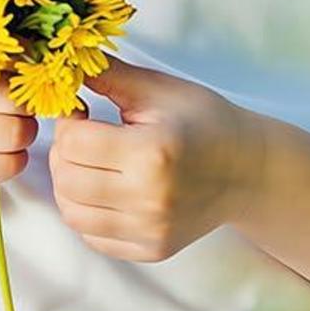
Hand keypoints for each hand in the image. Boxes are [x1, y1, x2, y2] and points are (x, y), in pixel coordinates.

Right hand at [0, 71, 38, 211]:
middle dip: (25, 114)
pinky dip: (12, 165)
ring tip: (5, 141)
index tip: (23, 84)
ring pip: (14, 134)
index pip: (7, 60)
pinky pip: (7, 164)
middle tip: (14, 119)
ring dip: (21, 142)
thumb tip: (44, 54)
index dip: (26, 76)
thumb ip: (3, 66)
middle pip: (14, 101)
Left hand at [50, 54, 258, 261]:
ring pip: (73, 214)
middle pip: (66, 180)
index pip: (73, 143)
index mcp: (152, 152)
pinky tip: (103, 187)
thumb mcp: (158, 88)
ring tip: (89, 162)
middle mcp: (149, 198)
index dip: (68, 122)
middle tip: (82, 135)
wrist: (246, 169)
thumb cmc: (204, 121)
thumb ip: (108, 75)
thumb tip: (66, 61)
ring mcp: (151, 230)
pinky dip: (87, 212)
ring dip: (68, 184)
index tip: (81, 112)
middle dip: (63, 152)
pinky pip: (94, 237)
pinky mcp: (152, 250)